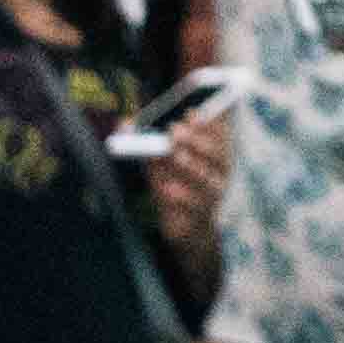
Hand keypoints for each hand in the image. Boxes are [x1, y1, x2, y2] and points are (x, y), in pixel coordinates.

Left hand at [150, 110, 231, 253]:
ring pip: (206, 179)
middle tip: (175, 131)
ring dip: (189, 165)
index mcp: (215, 155)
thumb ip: (148, 144)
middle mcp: (220, 173)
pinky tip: (168, 189)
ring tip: (174, 156)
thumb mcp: (161, 164)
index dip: (207, 122)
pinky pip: (194, 206)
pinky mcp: (201, 216)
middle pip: (215, 154)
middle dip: (195, 140)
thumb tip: (123, 124)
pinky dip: (181, 197)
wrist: (188, 229)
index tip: (189, 113)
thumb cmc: (176, 188)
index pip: (218, 134)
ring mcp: (213, 195)